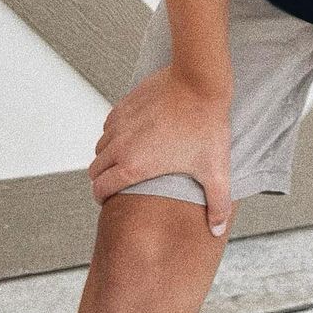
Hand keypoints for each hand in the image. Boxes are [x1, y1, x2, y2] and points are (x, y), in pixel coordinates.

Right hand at [90, 63, 233, 237]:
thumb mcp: (215, 170)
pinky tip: (133, 136)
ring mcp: (120, 122)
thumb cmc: (205, 124)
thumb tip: (218, 230)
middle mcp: (120, 144)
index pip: (99, 189)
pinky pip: (109, 125)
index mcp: (133, 165)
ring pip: (100, 146)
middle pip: (94, 169)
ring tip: (127, 160)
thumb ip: (218, 205)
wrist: (199, 81)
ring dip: (107, 155)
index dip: (102, 199)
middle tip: (118, 183)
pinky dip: (114, 134)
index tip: (110, 201)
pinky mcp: (125, 103)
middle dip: (103, 179)